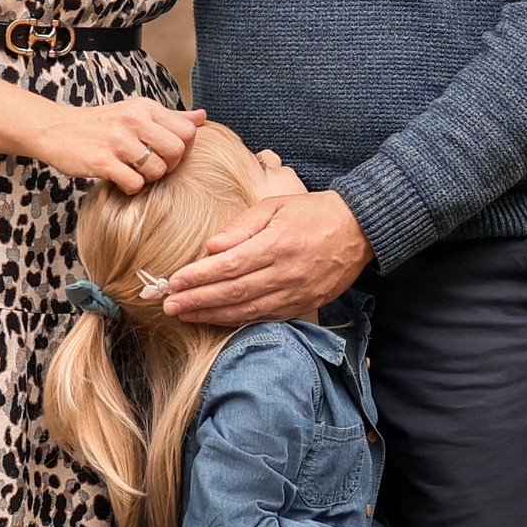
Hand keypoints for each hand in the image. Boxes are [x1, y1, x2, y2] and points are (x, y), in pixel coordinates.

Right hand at [36, 97, 206, 193]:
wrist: (55, 130)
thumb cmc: (100, 125)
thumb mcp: (135, 112)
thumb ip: (170, 117)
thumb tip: (203, 117)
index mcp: (145, 108)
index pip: (188, 131)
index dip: (184, 149)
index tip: (167, 154)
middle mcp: (133, 120)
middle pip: (178, 151)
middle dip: (170, 166)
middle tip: (151, 167)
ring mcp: (117, 140)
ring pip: (158, 170)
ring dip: (149, 179)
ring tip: (133, 172)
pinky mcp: (101, 161)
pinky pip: (134, 183)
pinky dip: (131, 187)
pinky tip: (120, 179)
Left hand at [157, 184, 369, 323]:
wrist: (359, 230)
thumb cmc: (313, 212)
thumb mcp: (276, 205)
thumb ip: (242, 227)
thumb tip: (211, 247)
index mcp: (277, 245)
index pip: (229, 266)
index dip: (198, 277)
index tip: (173, 282)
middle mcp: (285, 273)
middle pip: (233, 293)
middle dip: (197, 301)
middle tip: (168, 305)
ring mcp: (296, 293)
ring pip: (246, 310)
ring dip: (211, 315)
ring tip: (184, 315)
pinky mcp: (303, 305)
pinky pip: (265, 317)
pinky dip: (237, 321)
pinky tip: (216, 320)